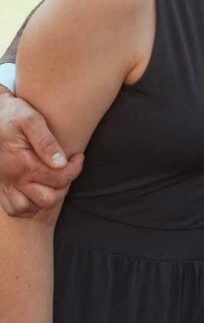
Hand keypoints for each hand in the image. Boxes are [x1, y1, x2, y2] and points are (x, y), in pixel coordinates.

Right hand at [0, 96, 82, 215]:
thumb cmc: (11, 114)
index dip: (75, 169)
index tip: (78, 156)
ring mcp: (6, 184)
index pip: (59, 178)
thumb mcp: (30, 119)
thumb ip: (46, 141)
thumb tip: (61, 162)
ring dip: (46, 198)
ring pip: (29, 208)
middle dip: (63, 186)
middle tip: (66, 169)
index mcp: (23, 163)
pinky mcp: (1, 186)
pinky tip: (38, 190)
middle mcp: (14, 178)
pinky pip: (15, 208)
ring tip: (53, 181)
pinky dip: (29, 205)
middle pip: (48, 199)